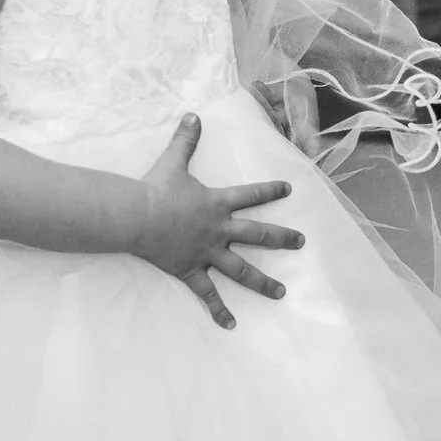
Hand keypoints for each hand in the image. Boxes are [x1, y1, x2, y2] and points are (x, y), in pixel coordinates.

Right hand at [133, 114, 303, 329]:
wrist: (138, 216)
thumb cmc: (155, 189)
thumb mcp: (173, 161)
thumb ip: (185, 140)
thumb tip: (193, 116)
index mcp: (218, 203)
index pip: (251, 195)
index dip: (270, 191)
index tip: (289, 190)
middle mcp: (219, 230)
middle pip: (258, 236)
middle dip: (282, 239)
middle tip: (301, 243)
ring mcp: (208, 253)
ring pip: (242, 270)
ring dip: (263, 282)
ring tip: (281, 292)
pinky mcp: (191, 270)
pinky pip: (208, 294)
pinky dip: (219, 310)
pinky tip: (231, 324)